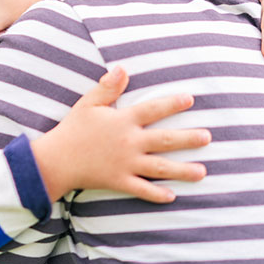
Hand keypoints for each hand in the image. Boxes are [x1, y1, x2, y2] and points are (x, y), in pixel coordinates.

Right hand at [31, 66, 209, 203]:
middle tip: (207, 137)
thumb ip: (107, 87)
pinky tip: (172, 196)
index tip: (190, 99)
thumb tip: (122, 68)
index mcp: (123, 121)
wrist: (56, 160)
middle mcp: (128, 142)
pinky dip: (156, 194)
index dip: (172, 103)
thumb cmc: (72, 129)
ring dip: (182, 170)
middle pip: (164, 140)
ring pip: (160, 168)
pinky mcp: (119, 181)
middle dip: (188, 139)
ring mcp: (125, 164)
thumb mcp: (88, 103)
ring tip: (202, 172)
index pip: (152, 109)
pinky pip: (141, 189)